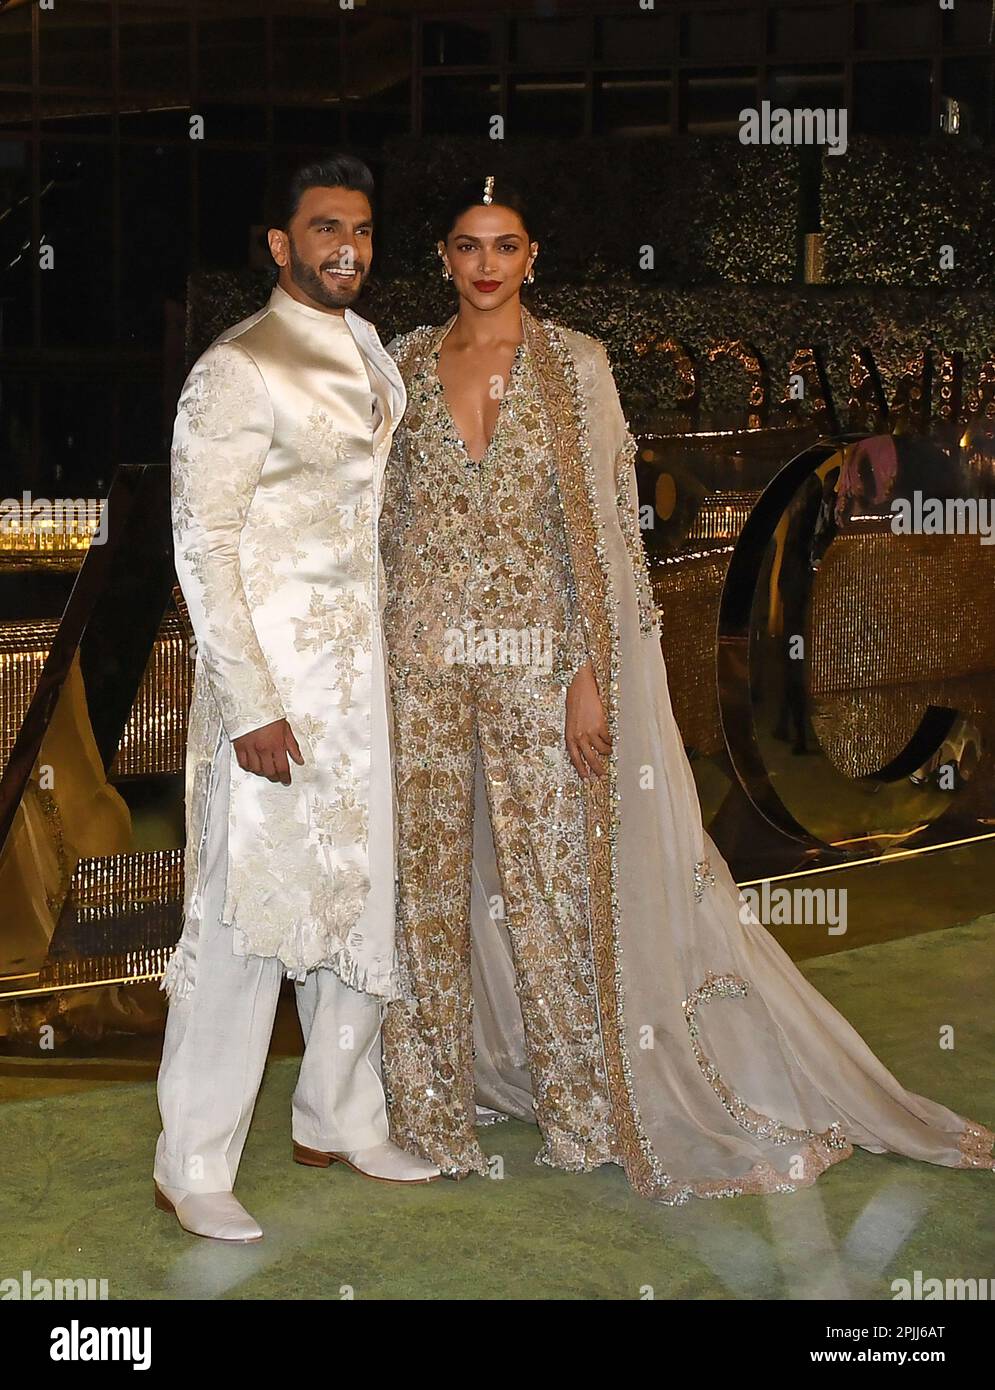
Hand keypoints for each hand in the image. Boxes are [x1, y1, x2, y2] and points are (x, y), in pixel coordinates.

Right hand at [233, 719, 303, 784]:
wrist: (250, 702)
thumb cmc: (268, 712)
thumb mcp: (286, 728)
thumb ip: (293, 746)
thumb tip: (300, 760)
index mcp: (276, 744)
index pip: (282, 768)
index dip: (285, 777)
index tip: (287, 781)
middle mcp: (263, 749)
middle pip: (269, 772)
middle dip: (275, 777)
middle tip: (277, 777)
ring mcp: (250, 748)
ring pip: (256, 770)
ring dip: (262, 773)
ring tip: (266, 770)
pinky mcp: (239, 746)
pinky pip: (243, 763)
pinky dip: (249, 767)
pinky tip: (253, 766)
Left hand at [565, 660, 610, 781]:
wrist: (581, 688)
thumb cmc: (575, 703)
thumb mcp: (571, 723)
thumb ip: (576, 736)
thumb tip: (585, 749)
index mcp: (569, 737)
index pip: (575, 759)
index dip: (581, 770)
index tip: (586, 780)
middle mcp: (578, 737)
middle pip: (589, 758)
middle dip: (597, 769)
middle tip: (602, 776)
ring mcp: (589, 732)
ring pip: (601, 750)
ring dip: (606, 752)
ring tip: (609, 751)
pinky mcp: (600, 726)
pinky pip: (607, 739)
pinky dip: (610, 740)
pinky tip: (610, 739)